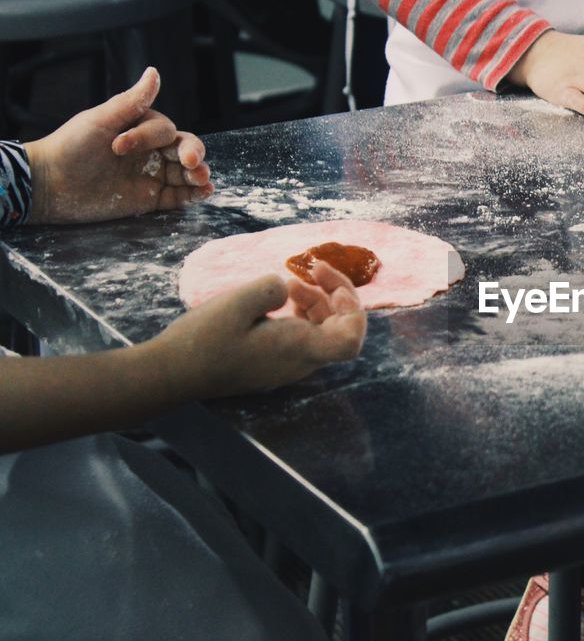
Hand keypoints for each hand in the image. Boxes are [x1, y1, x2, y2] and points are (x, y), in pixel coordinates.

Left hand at [24, 67, 213, 223]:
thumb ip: (132, 100)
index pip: (163, 130)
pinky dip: (193, 196)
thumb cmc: (70, 147)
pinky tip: (203, 192)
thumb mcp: (100, 120)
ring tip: (202, 179)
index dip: (148, 137)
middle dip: (193, 153)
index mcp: (140, 129)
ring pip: (186, 173)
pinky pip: (178, 197)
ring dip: (199, 174)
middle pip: (185, 148)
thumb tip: (154, 72)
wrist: (48, 185)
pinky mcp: (149, 200)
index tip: (118, 147)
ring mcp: (151, 176)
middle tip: (191, 162)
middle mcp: (151, 151)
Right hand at [149, 262, 366, 397]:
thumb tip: (285, 286)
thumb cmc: (202, 340)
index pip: (351, 340)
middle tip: (313, 267)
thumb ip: (269, 289)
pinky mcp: (274, 360)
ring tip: (292, 282)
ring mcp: (288, 363)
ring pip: (322, 331)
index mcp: (298, 349)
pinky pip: (303, 336)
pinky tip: (281, 297)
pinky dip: (301, 313)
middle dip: (336, 294)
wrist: (172, 373)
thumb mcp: (235, 303)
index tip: (327, 284)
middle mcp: (300, 361)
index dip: (353, 309)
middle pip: (341, 329)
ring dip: (318, 301)